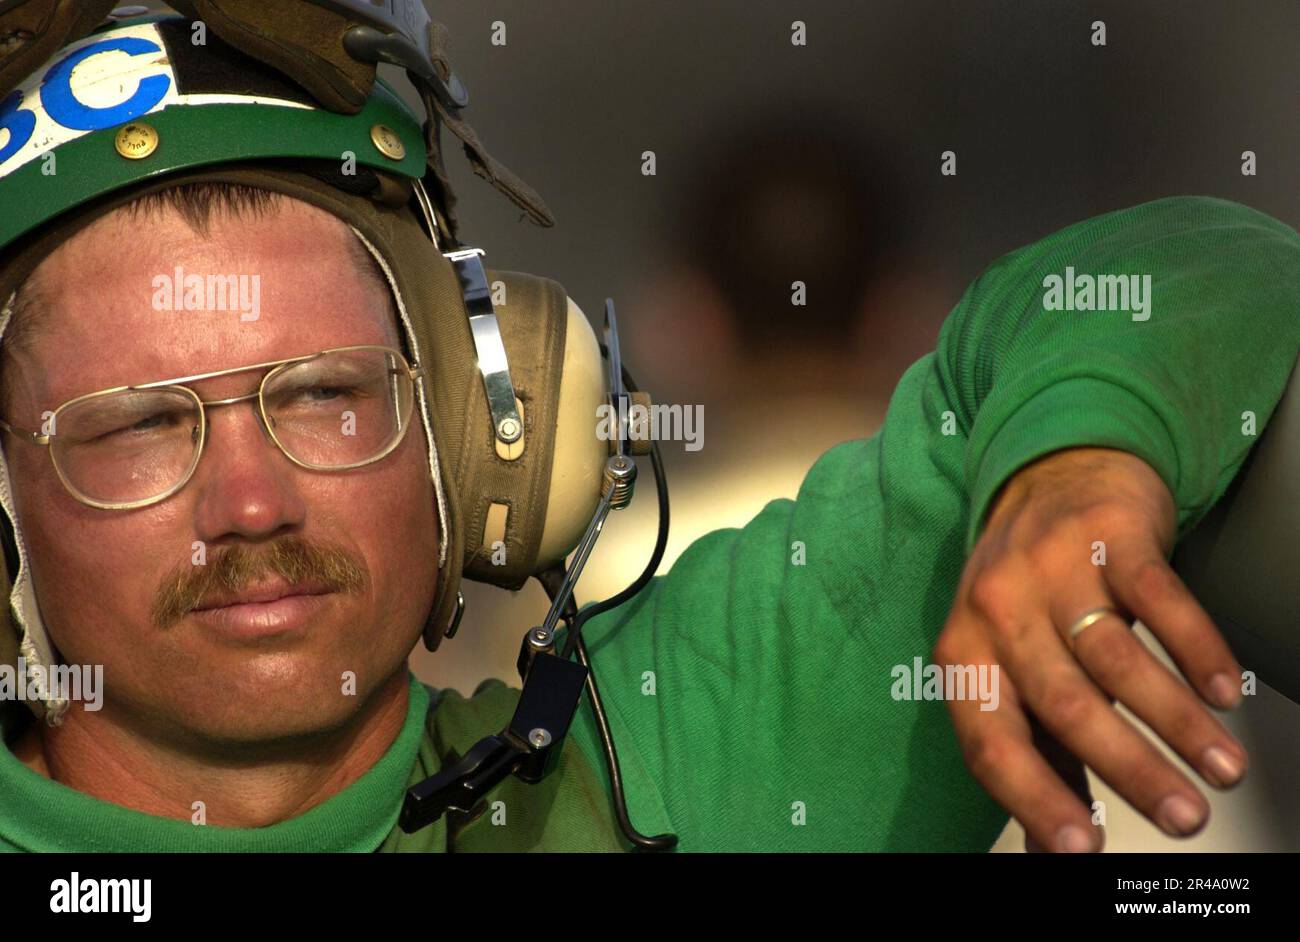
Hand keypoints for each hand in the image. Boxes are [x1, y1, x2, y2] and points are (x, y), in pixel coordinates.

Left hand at [933, 446, 1247, 851]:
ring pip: (1116, 658)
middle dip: (1130, 770)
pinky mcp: (1108, 534)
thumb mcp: (1008, 663)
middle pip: (1064, 704)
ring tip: (1222, 768)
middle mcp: (998, 610)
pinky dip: (1198, 649)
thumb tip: (1060, 845)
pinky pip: (1159, 598)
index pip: (989, 741)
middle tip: (1184, 817)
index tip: (1082, 848)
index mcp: (963, 653)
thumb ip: (1035, 747)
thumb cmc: (1028, 590)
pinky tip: (1224, 690)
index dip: (1033, 798)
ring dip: (1176, 721)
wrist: (1048, 473)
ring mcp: (1052, 567)